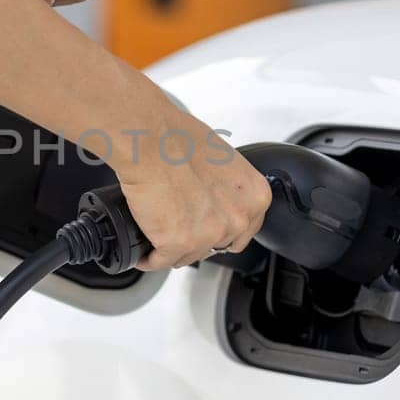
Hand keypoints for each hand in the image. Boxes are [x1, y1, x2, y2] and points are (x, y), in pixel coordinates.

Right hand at [112, 112, 272, 270]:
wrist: (151, 141)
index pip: (243, 232)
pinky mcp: (176, 243)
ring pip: (188, 256)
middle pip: (216, 246)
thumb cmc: (179, 139)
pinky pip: (160, 261)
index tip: (208, 230)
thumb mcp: (223, 160)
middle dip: (197, 240)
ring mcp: (207, 235)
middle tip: (180, 227)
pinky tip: (145, 252)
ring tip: (158, 235)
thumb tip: (214, 197)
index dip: (221, 231)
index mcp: (255, 197)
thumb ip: (227, 188)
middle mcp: (236, 219)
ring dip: (173, 250)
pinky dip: (149, 258)